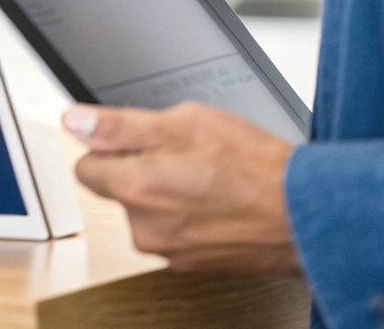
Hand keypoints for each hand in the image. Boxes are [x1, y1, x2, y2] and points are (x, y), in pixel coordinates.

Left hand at [64, 102, 300, 274]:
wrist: (307, 214)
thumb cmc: (255, 167)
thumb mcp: (183, 123)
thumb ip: (119, 124)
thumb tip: (76, 121)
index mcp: (134, 189)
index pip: (86, 167)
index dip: (109, 146)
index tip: (134, 140)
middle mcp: (144, 228)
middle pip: (119, 190)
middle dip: (140, 169)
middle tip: (184, 154)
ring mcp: (169, 250)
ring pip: (148, 211)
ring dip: (166, 193)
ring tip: (207, 177)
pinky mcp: (193, 263)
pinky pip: (176, 231)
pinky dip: (189, 216)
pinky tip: (218, 200)